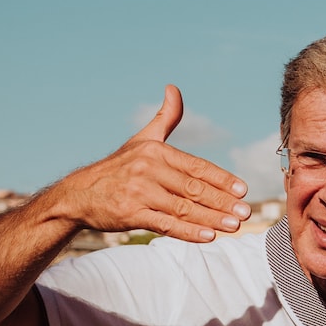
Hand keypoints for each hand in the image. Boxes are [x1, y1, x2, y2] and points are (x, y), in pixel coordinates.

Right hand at [54, 85, 250, 241]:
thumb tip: (174, 89)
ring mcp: (139, 193)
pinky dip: (188, 232)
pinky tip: (209, 236)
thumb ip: (165, 118)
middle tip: (246, 211)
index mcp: (156, 152)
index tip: (243, 189)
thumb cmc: (117, 167)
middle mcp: (148, 170)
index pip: (196, 167)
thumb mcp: (141, 139)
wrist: (79, 194)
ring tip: (234, 225)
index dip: (221, 179)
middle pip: (193, 188)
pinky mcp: (130, 214)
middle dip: (222, 201)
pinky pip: (165, 224)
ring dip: (211, 218)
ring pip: (183, 208)